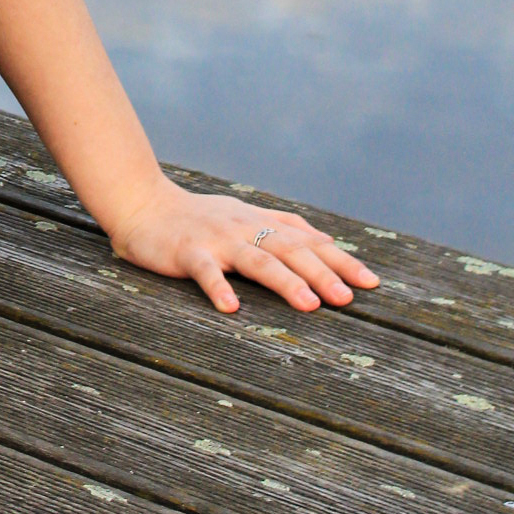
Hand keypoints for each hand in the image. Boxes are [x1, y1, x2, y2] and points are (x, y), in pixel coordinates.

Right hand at [109, 175, 378, 315]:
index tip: (371, 282)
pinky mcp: (187, 252)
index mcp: (260, 223)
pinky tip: (232, 308)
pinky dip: (219, 288)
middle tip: (347, 298)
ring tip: (309, 305)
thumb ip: (284, 227)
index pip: (308, 241)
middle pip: (289, 250)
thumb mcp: (245, 217)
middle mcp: (244, 229)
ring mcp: (216, 240)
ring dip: (285, 282)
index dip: (340, 260)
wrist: (143, 205)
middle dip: (322, 273)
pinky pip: (205, 272)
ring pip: (257, 260)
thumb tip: (329, 241)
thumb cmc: (198, 218)